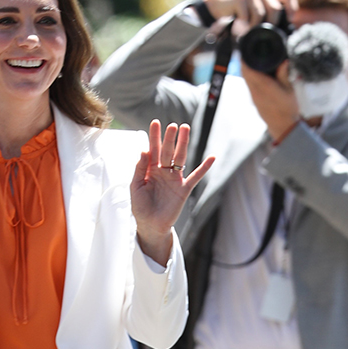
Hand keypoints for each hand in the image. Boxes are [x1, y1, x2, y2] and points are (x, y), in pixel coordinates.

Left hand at [131, 121, 213, 265]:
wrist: (150, 226)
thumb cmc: (140, 207)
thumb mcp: (135, 187)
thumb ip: (139, 169)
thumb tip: (144, 150)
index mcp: (150, 169)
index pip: (153, 149)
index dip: (154, 137)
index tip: (155, 122)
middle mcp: (164, 171)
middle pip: (168, 151)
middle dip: (170, 138)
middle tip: (172, 125)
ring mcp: (175, 179)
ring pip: (180, 158)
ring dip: (183, 144)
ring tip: (185, 129)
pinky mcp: (183, 189)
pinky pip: (195, 177)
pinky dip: (204, 168)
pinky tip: (212, 158)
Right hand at [202, 0, 296, 36]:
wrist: (214, 8)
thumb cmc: (237, 13)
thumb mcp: (255, 12)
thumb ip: (268, 15)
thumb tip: (285, 28)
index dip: (291, 11)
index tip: (289, 23)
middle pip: (275, 10)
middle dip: (270, 26)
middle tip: (261, 36)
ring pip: (261, 15)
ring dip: (254, 29)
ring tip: (247, 32)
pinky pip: (248, 18)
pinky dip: (244, 28)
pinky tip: (239, 30)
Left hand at [240, 59, 299, 142]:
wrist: (283, 126)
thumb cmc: (288, 108)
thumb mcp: (289, 89)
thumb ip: (284, 74)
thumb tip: (284, 61)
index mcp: (264, 86)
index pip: (248, 69)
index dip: (244, 58)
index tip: (245, 49)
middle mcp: (255, 91)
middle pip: (245, 73)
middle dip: (244, 61)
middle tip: (248, 51)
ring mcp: (253, 97)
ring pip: (246, 79)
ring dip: (247, 69)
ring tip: (252, 58)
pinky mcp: (254, 101)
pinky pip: (249, 85)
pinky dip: (250, 76)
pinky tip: (256, 72)